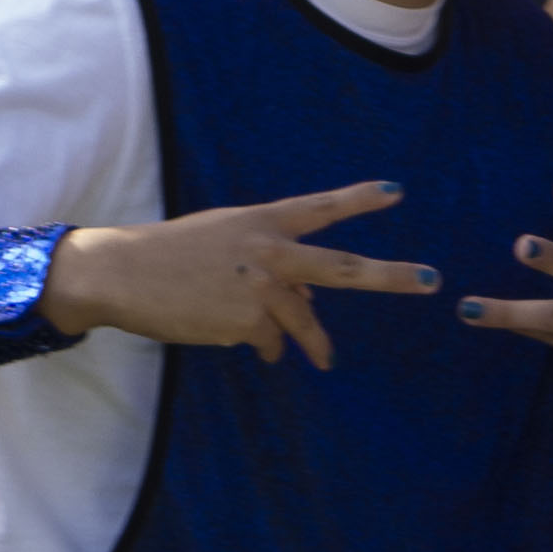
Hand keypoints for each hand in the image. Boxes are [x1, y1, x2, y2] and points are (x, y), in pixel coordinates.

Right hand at [54, 182, 436, 370]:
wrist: (121, 274)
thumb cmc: (169, 255)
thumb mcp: (224, 239)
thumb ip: (270, 261)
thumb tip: (306, 298)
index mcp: (263, 222)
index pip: (321, 209)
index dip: (360, 199)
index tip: (397, 190)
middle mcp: (271, 252)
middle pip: (344, 267)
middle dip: (392, 276)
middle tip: (431, 282)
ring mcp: (262, 289)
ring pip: (303, 322)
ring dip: (314, 344)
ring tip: (324, 361)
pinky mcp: (247, 323)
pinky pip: (268, 342)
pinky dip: (260, 346)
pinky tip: (240, 341)